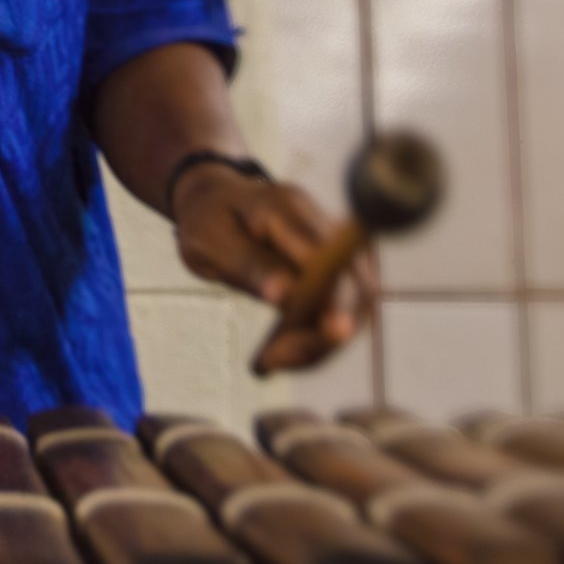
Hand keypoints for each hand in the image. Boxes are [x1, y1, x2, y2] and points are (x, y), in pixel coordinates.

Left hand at [169, 165, 375, 374]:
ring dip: (320, 343)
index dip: (336, 298)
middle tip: (277, 360)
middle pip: (355, 284)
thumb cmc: (208, 219)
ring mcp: (333, 249)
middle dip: (327, 332)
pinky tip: (280, 356)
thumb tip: (284, 297)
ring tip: (272, 362)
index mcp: (289, 209)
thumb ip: (249, 264)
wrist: (212, 202)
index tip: (328, 333)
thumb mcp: (211, 240)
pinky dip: (314, 339)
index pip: (328, 256)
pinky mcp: (332, 272)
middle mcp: (323, 226)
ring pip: (353, 305)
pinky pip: (337, 311)